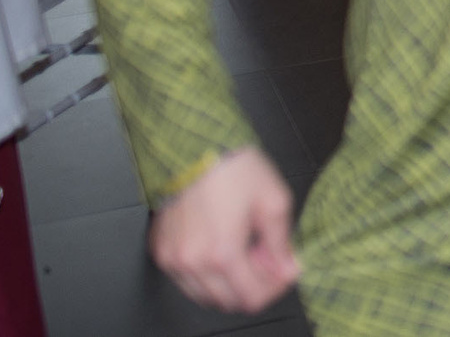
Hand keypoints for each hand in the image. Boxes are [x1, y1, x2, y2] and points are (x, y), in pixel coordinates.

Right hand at [149, 147, 296, 313]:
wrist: (195, 147)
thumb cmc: (233, 169)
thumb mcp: (274, 201)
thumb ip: (282, 243)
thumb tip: (288, 269)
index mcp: (222, 253)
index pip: (250, 299)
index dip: (273, 289)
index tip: (283, 271)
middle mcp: (192, 262)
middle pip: (228, 301)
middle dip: (253, 285)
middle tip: (266, 257)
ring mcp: (172, 259)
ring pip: (205, 295)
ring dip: (229, 282)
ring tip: (245, 249)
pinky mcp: (161, 251)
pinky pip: (186, 279)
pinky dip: (207, 273)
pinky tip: (222, 246)